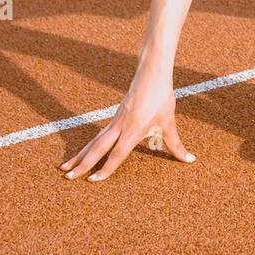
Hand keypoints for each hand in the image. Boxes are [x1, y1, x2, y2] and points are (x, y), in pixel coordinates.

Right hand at [59, 69, 194, 181]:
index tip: (93, 181)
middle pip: (97, 148)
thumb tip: (189, 159)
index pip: (117, 153)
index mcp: (133, 129)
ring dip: (80, 155)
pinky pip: (99, 134)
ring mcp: (115, 121)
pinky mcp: (115, 117)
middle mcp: (120, 126)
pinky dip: (89, 145)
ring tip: (65, 167)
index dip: (106, 168)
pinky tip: (83, 153)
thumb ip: (176, 144)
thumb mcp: (169, 122)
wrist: (151, 73)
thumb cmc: (161, 97)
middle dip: (82, 163)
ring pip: (94, 141)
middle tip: (67, 177)